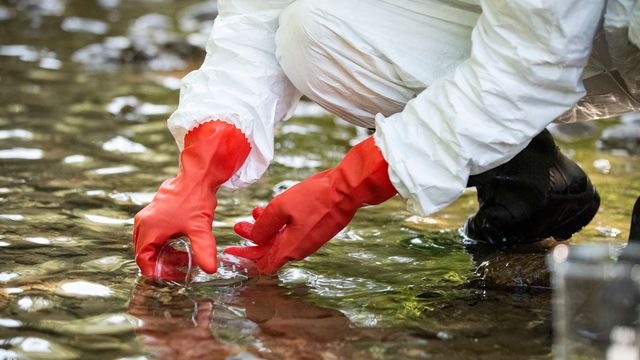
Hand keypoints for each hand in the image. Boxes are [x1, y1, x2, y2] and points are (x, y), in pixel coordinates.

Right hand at [133, 121, 249, 276]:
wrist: (197, 176)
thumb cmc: (196, 199)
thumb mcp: (200, 228)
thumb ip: (204, 250)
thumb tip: (210, 269)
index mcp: (148, 228)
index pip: (143, 260)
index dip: (156, 271)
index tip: (172, 276)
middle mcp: (143, 223)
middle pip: (145, 252)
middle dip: (161, 263)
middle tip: (180, 269)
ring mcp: (148, 216)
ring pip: (150, 243)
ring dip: (164, 253)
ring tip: (185, 258)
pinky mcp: (155, 213)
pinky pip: (154, 234)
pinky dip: (165, 243)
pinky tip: (182, 245)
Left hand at [225, 137, 396, 272]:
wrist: (346, 190)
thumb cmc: (315, 198)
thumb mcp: (280, 208)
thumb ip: (263, 226)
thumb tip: (253, 238)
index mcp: (289, 249)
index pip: (262, 264)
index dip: (244, 259)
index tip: (231, 252)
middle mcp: (299, 249)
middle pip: (269, 251)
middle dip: (252, 239)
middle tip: (238, 227)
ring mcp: (309, 239)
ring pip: (280, 239)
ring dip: (265, 228)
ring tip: (254, 212)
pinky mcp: (316, 229)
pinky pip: (292, 232)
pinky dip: (279, 224)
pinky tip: (273, 209)